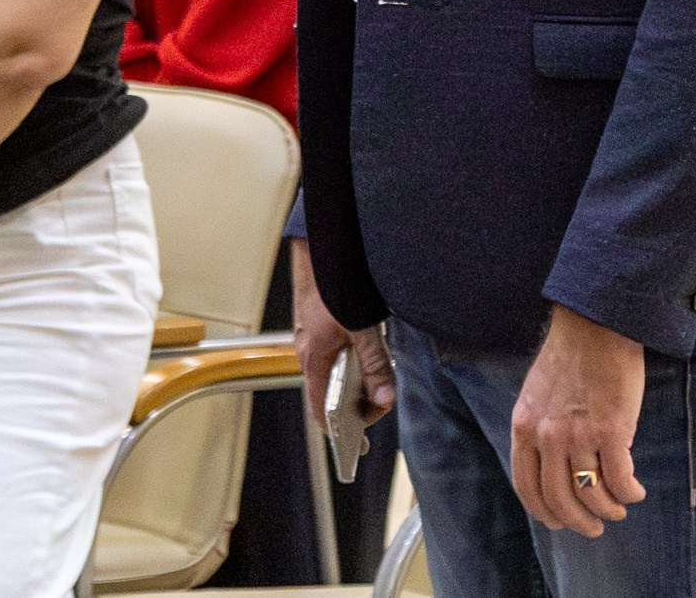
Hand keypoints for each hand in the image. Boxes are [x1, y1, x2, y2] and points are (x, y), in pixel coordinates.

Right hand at [291, 238, 395, 429]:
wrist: (321, 249)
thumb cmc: (332, 286)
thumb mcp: (362, 329)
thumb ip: (375, 365)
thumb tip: (385, 398)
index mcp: (314, 359)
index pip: (322, 410)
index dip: (341, 432)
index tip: (361, 446)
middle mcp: (310, 353)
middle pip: (334, 393)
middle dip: (359, 403)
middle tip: (384, 399)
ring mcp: (314, 340)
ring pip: (338, 373)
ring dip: (360, 379)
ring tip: (382, 372)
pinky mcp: (321, 327)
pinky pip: (338, 354)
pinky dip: (356, 361)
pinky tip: (372, 351)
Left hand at [510, 306, 646, 535]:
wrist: (596, 324)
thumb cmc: (570, 355)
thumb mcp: (536, 393)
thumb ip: (539, 428)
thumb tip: (551, 466)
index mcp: (524, 427)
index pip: (527, 487)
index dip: (544, 512)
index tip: (558, 523)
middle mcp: (546, 436)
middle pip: (560, 499)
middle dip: (579, 522)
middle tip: (594, 528)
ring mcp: (578, 435)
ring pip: (592, 494)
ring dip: (608, 510)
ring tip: (618, 509)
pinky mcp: (612, 431)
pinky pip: (620, 479)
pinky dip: (629, 492)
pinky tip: (635, 491)